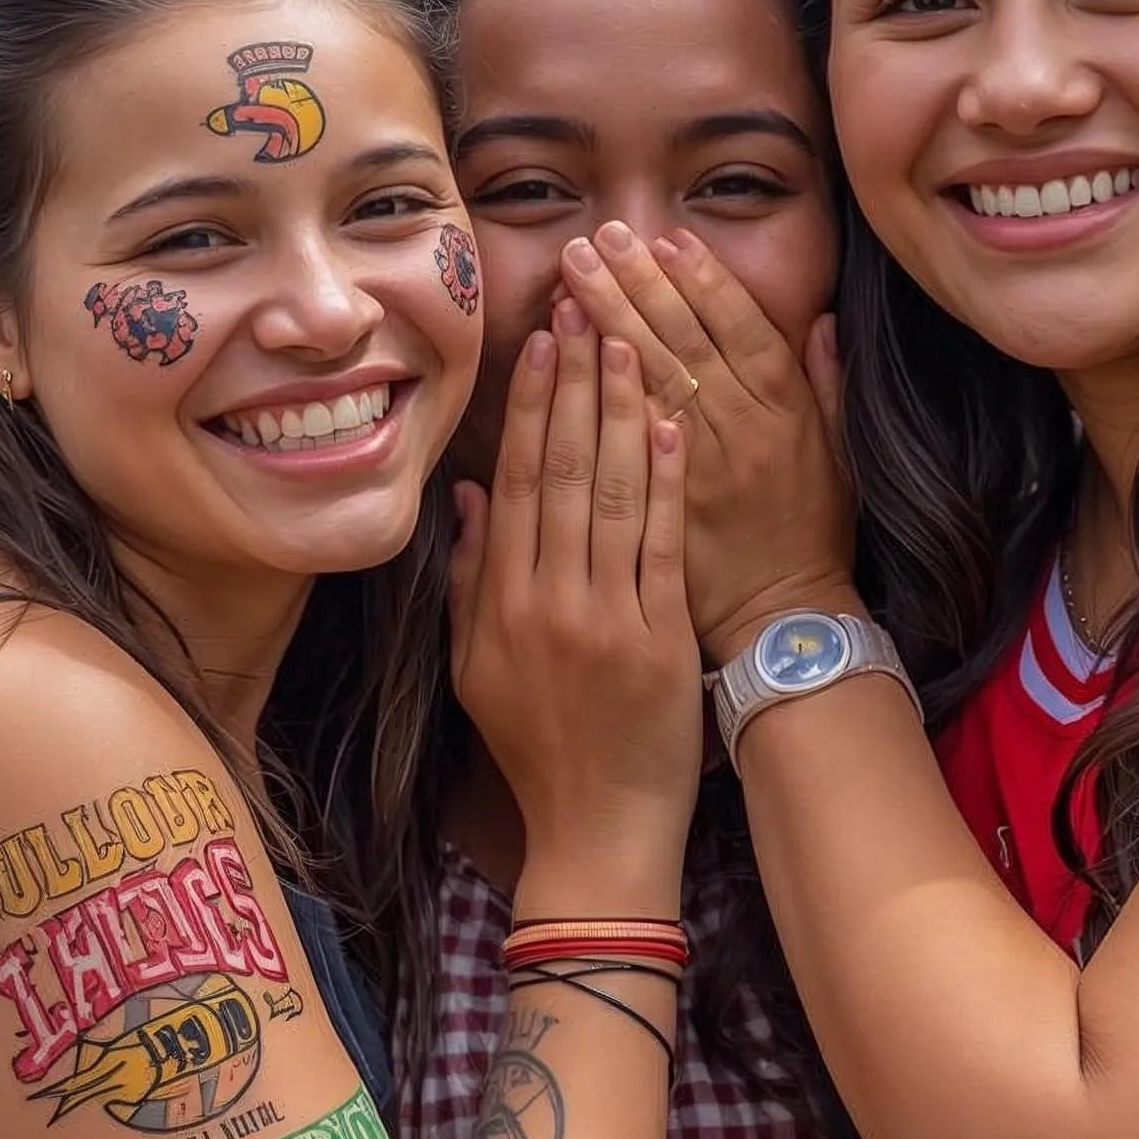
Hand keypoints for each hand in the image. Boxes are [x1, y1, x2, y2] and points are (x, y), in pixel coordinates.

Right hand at [450, 321, 700, 889]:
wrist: (598, 829)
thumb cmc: (538, 749)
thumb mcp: (474, 668)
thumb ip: (467, 579)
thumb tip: (466, 494)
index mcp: (496, 605)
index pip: (513, 483)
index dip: (529, 408)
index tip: (541, 342)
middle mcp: (544, 602)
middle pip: (559, 472)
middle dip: (574, 385)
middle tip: (586, 309)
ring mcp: (602, 619)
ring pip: (610, 493)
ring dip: (621, 411)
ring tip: (628, 339)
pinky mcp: (658, 638)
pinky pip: (660, 542)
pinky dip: (666, 480)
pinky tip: (672, 420)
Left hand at [558, 225, 856, 665]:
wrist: (785, 620)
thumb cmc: (812, 536)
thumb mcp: (840, 458)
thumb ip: (827, 386)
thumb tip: (821, 320)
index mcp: (784, 416)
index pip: (742, 332)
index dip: (704, 284)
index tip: (668, 240)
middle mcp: (742, 435)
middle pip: (685, 345)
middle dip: (640, 286)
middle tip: (599, 238)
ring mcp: (700, 472)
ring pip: (651, 384)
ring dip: (610, 325)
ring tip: (574, 276)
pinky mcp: (666, 508)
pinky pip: (627, 444)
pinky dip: (599, 399)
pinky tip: (570, 361)